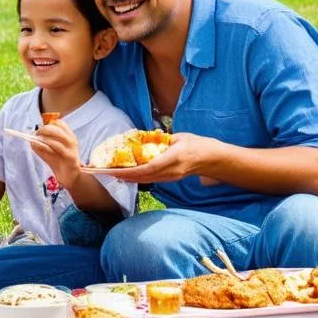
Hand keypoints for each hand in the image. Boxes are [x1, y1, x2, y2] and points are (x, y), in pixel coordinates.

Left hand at [28, 120, 81, 187]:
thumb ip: (41, 144)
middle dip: (44, 129)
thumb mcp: (50, 151)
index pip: (60, 123)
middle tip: (36, 134)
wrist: (69, 177)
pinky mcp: (70, 156)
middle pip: (57, 129)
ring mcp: (72, 148)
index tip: (40, 129)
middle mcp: (72, 140)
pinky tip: (37, 146)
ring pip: (56, 137)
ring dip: (43, 137)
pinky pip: (55, 147)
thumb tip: (30, 140)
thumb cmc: (59, 162)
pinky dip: (44, 145)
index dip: (49, 124)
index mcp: (69, 136)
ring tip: (35, 140)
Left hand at [104, 132, 223, 183]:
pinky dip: (136, 177)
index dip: (131, 171)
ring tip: (111, 173)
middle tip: (106, 172)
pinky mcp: (169, 179)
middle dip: (123, 175)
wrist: (211, 159)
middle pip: (143, 177)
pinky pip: (149, 179)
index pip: (149, 168)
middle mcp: (171, 171)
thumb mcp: (179, 138)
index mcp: (173, 158)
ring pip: (145, 180)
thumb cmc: (196, 144)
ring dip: (127, 178)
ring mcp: (170, 178)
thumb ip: (161, 140)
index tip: (116, 170)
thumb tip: (143, 139)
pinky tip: (126, 174)